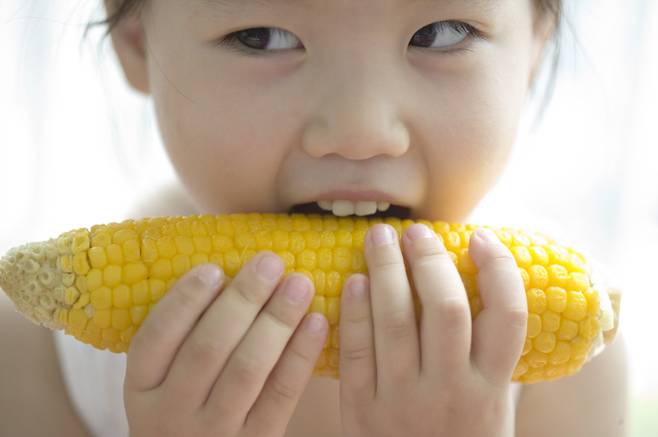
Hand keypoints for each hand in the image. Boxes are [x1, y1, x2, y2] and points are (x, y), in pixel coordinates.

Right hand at [124, 253, 327, 436]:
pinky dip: (300, 355)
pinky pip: (282, 393)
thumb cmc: (187, 403)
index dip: (184, 301)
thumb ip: (184, 334)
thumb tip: (226, 269)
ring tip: (299, 284)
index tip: (213, 268)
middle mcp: (173, 411)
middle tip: (270, 262)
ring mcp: (216, 430)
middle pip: (208, 348)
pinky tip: (316, 322)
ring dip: (276, 320)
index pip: (155, 339)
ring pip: (248, 369)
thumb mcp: (166, 377)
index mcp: (143, 387)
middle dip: (243, 300)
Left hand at [338, 224, 526, 436]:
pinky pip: (356, 351)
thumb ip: (494, 354)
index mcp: (491, 386)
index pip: (508, 315)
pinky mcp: (364, 411)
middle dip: (428, 259)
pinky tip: (355, 281)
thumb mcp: (494, 404)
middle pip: (445, 308)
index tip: (480, 237)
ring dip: (386, 270)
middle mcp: (452, 391)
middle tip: (415, 232)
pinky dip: (354, 311)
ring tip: (379, 238)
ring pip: (395, 321)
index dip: (498, 268)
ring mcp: (405, 401)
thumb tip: (492, 285)